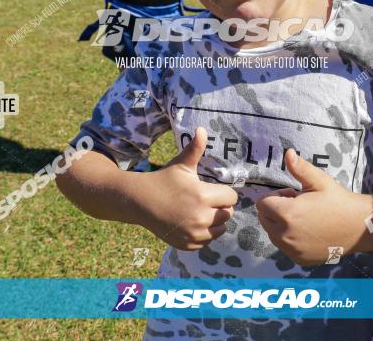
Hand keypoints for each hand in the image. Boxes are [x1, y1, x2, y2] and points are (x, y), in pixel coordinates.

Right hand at [140, 127, 237, 249]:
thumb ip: (195, 148)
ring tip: (199, 211)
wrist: (140, 202)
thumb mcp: (181, 164)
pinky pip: (208, 240)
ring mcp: (194, 233)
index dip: (223, 192)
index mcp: (201, 196)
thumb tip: (202, 128)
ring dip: (214, 221)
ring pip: (220, 229)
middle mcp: (200, 217)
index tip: (210, 189)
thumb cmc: (164, 180)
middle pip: (228, 213)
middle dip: (220, 206)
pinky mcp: (188, 244)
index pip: (231, 197)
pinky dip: (204, 233)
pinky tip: (192, 222)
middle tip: (204, 200)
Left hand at [256, 149, 372, 265]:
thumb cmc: (338, 200)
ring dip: (281, 225)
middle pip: (264, 219)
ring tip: (305, 218)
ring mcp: (292, 250)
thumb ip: (300, 168)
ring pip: (272, 234)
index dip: (277, 196)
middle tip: (300, 205)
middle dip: (276, 209)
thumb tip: (288, 153)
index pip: (262, 203)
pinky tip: (310, 232)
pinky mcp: (299, 259)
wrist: (360, 226)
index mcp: (287, 214)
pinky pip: (284, 247)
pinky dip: (291, 239)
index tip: (294, 194)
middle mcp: (285, 236)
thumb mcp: (319, 181)